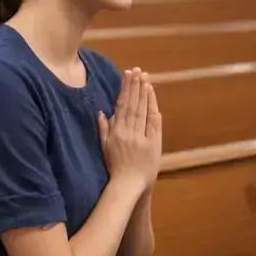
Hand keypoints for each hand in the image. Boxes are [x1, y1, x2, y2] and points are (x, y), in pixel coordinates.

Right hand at [97, 69, 161, 192]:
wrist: (128, 184)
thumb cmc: (115, 166)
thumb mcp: (105, 147)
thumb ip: (104, 128)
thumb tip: (102, 112)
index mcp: (116, 132)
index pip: (122, 105)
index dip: (126, 89)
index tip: (128, 75)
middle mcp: (128, 132)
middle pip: (133, 105)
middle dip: (136, 86)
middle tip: (138, 71)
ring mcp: (141, 138)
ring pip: (143, 112)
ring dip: (145, 95)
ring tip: (146, 79)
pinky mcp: (153, 144)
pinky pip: (154, 124)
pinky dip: (153, 110)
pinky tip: (153, 99)